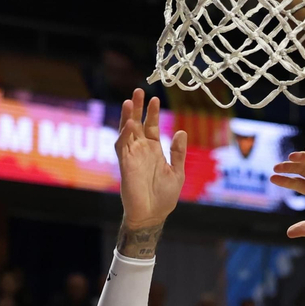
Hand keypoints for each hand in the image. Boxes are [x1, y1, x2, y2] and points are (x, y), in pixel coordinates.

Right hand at [115, 89, 186, 229]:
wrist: (153, 215)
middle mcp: (141, 151)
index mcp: (154, 151)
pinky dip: (124, 135)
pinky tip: (129, 125)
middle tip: (138, 90)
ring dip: (127, 117)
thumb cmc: (164, 197)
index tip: (154, 98)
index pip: (151, 127)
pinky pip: (122, 147)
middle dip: (137, 108)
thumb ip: (178, 152)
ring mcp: (132, 157)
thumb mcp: (177, 172)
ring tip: (129, 101)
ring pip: (126, 132)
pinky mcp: (125, 165)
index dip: (152, 113)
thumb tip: (182, 132)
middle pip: (137, 124)